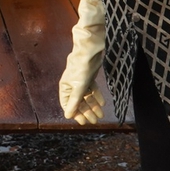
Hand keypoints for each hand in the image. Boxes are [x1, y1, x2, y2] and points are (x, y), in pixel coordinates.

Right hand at [59, 0, 107, 124]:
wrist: (91, 48)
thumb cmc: (82, 66)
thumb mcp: (79, 86)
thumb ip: (74, 101)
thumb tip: (67, 116)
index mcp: (66, 87)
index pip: (68, 104)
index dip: (75, 113)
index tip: (83, 122)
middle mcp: (72, 84)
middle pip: (78, 102)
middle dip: (86, 112)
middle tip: (94, 121)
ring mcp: (81, 79)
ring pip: (86, 96)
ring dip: (93, 106)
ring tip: (100, 115)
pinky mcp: (89, 75)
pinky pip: (92, 89)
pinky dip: (97, 96)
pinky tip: (103, 103)